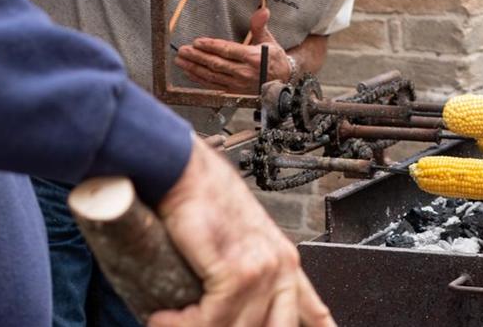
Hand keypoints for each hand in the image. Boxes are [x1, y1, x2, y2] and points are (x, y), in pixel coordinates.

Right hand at [149, 136, 334, 326]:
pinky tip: (162, 318)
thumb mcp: (239, 235)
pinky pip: (211, 319)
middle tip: (200, 325)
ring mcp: (261, 270)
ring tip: (168, 320)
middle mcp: (280, 266)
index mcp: (284, 258)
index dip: (319, 324)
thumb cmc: (204, 195)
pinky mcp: (235, 272)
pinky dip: (180, 323)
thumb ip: (249, 265)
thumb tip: (239, 290)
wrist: (186, 171)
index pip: (310, 308)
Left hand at [174, 8, 291, 93]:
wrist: (283, 80)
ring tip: (180, 60)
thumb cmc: (274, 59)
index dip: (211, 46)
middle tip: (183, 50)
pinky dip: (199, 79)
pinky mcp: (233, 92)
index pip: (228, 51)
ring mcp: (238, 84)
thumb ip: (260, 25)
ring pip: (211, 76)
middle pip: (216, 64)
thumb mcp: (269, 40)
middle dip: (197, 57)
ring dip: (194, 68)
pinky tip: (189, 72)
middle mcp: (244, 72)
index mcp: (253, 57)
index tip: (197, 42)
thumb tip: (263, 11)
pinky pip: (213, 85)